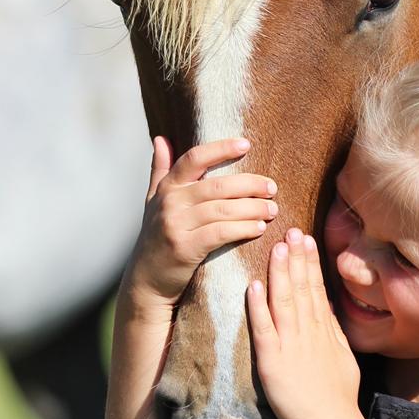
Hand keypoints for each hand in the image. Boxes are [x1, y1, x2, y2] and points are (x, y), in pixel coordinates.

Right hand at [124, 136, 277, 306]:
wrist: (146, 280)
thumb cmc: (157, 237)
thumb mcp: (153, 201)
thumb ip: (160, 170)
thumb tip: (161, 138)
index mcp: (167, 187)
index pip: (194, 158)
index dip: (221, 149)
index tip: (246, 144)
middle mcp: (170, 202)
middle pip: (217, 186)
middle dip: (249, 185)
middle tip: (272, 188)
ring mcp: (175, 225)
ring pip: (222, 210)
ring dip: (252, 209)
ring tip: (272, 209)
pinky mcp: (184, 248)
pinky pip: (220, 233)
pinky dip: (242, 229)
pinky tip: (259, 228)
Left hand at [247, 227, 360, 418]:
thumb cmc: (339, 397)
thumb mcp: (344, 356)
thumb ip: (333, 330)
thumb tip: (326, 306)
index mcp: (324, 331)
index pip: (316, 288)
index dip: (310, 262)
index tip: (306, 239)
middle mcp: (308, 332)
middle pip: (302, 287)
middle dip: (296, 257)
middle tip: (291, 230)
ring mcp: (291, 345)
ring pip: (285, 301)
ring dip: (280, 272)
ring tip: (276, 246)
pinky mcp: (272, 361)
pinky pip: (264, 329)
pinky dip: (258, 306)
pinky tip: (253, 286)